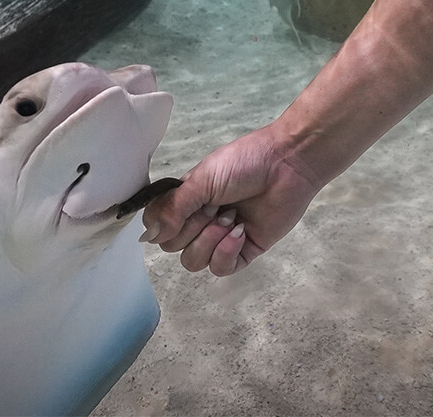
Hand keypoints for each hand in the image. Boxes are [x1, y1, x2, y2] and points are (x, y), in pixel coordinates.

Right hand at [141, 124, 320, 275]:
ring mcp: (220, 237)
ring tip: (232, 216)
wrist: (287, 165)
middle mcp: (199, 221)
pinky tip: (240, 231)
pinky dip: (227, 252)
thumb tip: (146, 238)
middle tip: (216, 205)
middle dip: (193, 227)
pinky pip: (221, 268)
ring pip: (194, 261)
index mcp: (185, 200)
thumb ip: (171, 209)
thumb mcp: (201, 180)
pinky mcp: (243, 251)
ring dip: (210, 239)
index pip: (158, 227)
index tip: (181, 210)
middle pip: (174, 247)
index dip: (165, 225)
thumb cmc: (243, 163)